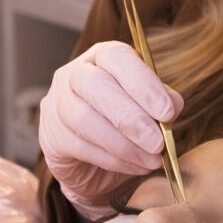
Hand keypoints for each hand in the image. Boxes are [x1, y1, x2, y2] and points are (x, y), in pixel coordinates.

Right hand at [38, 41, 182, 220]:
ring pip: (84, 118)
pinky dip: (113, 160)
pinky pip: (80, 147)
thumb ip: (161, 103)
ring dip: (124, 144)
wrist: (96, 165)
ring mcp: (57, 104)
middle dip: (131, 117)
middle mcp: (74, 74)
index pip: (117, 56)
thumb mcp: (149, 111)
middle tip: (158, 143)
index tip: (167, 112)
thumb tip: (172, 106)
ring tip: (152, 160)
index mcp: (102, 57)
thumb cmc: (126, 127)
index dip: (143, 83)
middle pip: (95, 84)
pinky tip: (136, 166)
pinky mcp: (51, 137)